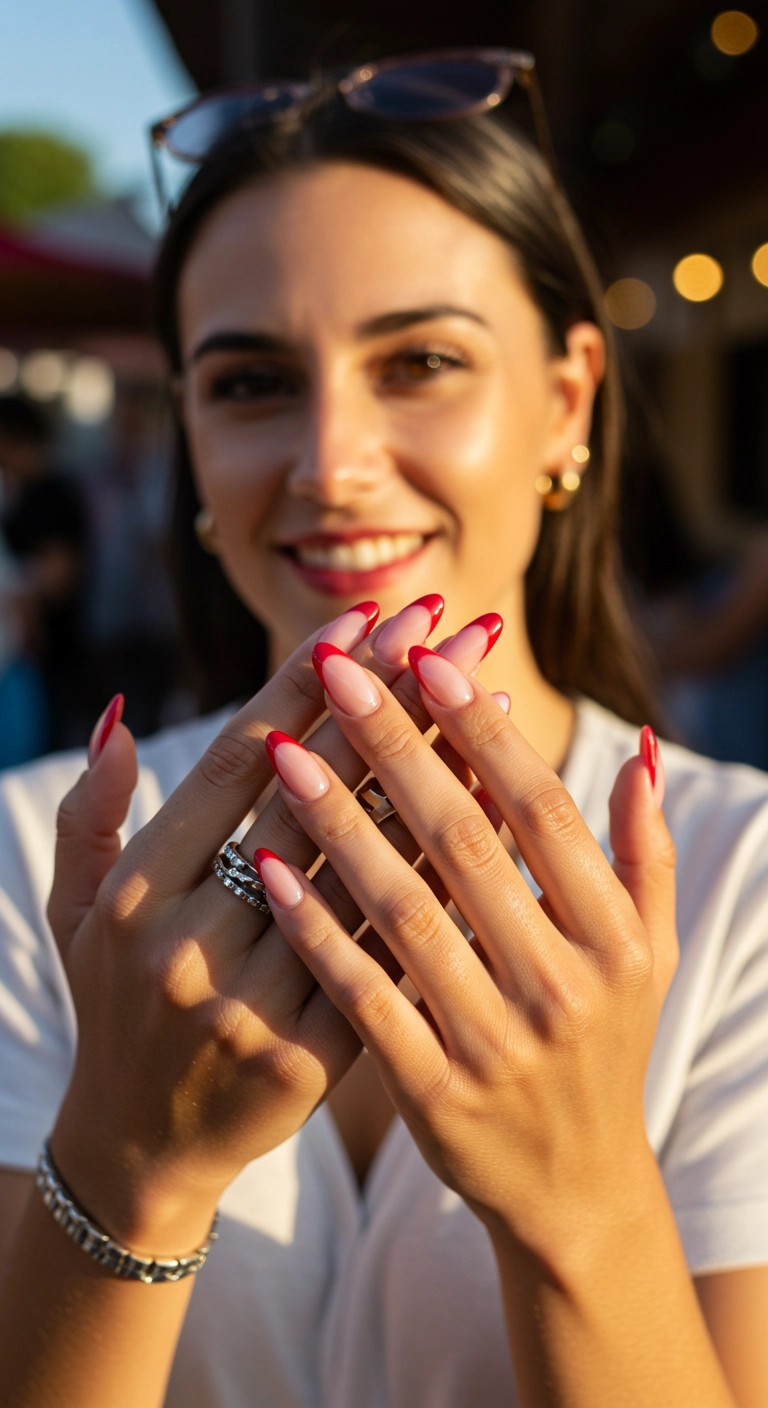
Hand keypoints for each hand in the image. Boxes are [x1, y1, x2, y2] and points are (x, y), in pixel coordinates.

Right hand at [47, 599, 496, 1253]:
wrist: (143, 1146)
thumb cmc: (112, 1002)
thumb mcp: (76, 910)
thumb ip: (90, 813)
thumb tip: (124, 715)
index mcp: (136, 891)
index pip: (236, 761)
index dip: (308, 681)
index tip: (370, 617)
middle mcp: (190, 942)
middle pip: (314, 797)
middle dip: (394, 702)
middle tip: (457, 626)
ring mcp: (254, 1004)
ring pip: (371, 869)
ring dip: (441, 776)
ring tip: (494, 698)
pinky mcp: (312, 1057)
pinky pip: (395, 950)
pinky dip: (447, 878)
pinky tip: (499, 819)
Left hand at [254, 642, 677, 1261]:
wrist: (573, 1185)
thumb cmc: (603, 1042)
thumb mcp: (650, 951)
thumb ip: (645, 851)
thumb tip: (640, 750)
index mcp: (614, 935)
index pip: (541, 810)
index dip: (482, 730)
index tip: (426, 658)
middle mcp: (562, 984)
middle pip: (465, 841)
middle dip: (396, 746)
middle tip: (338, 670)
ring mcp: (496, 1042)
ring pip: (406, 909)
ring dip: (341, 822)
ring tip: (285, 750)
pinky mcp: (435, 1092)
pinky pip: (364, 995)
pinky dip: (318, 930)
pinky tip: (271, 869)